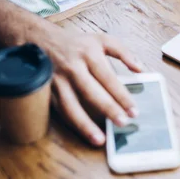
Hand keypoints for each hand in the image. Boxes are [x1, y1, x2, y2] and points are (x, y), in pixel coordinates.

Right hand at [36, 26, 141, 146]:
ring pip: (71, 106)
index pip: (108, 77)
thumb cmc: (76, 43)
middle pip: (91, 91)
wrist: (39, 39)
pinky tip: (83, 134)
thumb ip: (123, 52)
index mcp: (89, 54)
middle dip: (108, 108)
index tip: (134, 111)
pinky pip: (60, 111)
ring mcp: (57, 80)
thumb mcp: (101, 39)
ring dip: (85, 124)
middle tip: (122, 123)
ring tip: (100, 139)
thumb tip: (140, 68)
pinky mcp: (46, 91)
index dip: (121, 95)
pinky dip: (71, 124)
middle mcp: (73, 68)